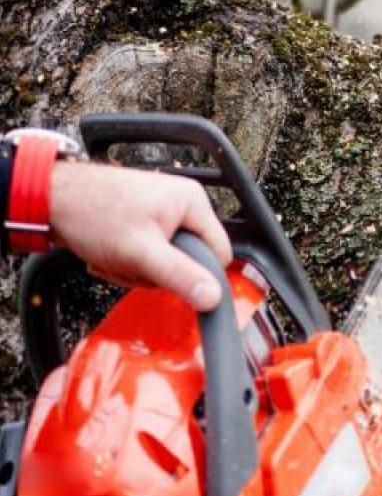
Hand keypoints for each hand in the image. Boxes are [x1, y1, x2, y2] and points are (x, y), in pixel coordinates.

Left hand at [48, 162, 232, 309]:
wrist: (49, 198)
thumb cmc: (92, 213)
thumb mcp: (141, 252)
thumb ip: (180, 275)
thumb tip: (214, 297)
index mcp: (193, 202)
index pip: (218, 253)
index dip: (196, 274)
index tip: (167, 278)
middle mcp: (182, 203)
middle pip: (188, 259)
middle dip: (156, 272)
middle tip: (130, 265)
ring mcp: (161, 211)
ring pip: (165, 260)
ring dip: (136, 269)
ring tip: (114, 258)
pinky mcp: (142, 220)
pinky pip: (148, 253)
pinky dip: (127, 261)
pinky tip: (108, 255)